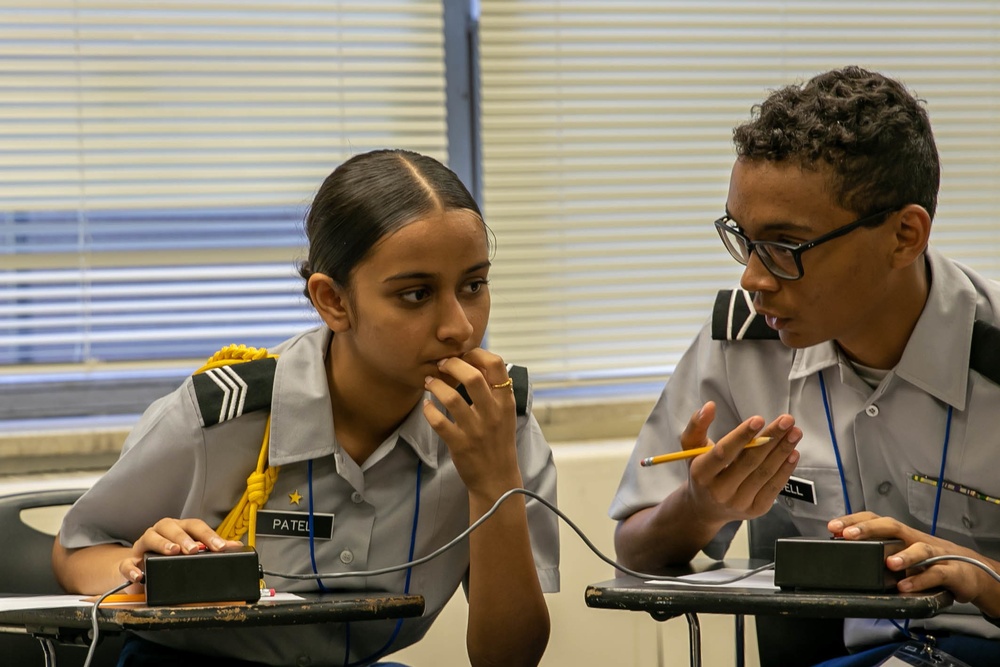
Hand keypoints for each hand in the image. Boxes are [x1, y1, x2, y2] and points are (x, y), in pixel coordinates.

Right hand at [117, 518, 243, 586]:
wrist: (139, 570)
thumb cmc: (168, 557)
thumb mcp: (191, 552)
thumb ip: (211, 548)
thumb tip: (235, 546)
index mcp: (179, 529)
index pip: (195, 526)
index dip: (208, 535)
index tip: (219, 547)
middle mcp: (161, 532)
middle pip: (172, 527)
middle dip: (184, 537)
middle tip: (194, 549)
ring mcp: (143, 545)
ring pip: (150, 537)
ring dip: (162, 544)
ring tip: (172, 552)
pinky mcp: (129, 561)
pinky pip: (127, 563)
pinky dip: (132, 569)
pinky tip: (140, 575)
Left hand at [422, 348, 520, 498]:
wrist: (497, 479)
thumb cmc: (498, 442)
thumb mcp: (505, 414)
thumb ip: (494, 391)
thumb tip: (477, 363)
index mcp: (505, 402)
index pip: (497, 365)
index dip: (478, 353)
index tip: (465, 354)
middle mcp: (492, 413)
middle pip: (472, 377)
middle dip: (452, 364)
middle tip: (441, 363)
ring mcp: (476, 430)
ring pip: (452, 398)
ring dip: (436, 385)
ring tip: (429, 382)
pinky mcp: (460, 444)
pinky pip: (439, 422)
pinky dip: (429, 410)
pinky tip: (427, 406)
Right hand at [681, 401, 801, 525]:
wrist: (705, 509)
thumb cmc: (701, 472)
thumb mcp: (691, 449)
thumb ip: (697, 425)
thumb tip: (710, 406)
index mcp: (701, 474)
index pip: (723, 453)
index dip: (741, 436)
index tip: (759, 418)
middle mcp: (719, 491)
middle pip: (749, 462)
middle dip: (771, 438)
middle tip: (787, 420)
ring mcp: (739, 503)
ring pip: (764, 473)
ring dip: (783, 451)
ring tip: (795, 432)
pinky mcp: (756, 510)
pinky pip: (773, 487)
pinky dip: (786, 469)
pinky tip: (793, 453)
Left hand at [830, 512, 999, 615]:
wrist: (970, 572)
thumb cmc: (929, 562)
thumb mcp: (901, 556)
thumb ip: (879, 556)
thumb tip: (845, 559)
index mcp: (901, 535)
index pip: (875, 520)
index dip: (854, 520)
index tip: (833, 526)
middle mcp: (915, 539)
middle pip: (893, 526)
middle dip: (869, 528)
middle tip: (849, 534)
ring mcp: (935, 554)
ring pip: (920, 549)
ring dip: (904, 555)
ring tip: (888, 564)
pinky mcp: (951, 572)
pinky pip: (936, 574)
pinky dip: (920, 581)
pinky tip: (905, 586)